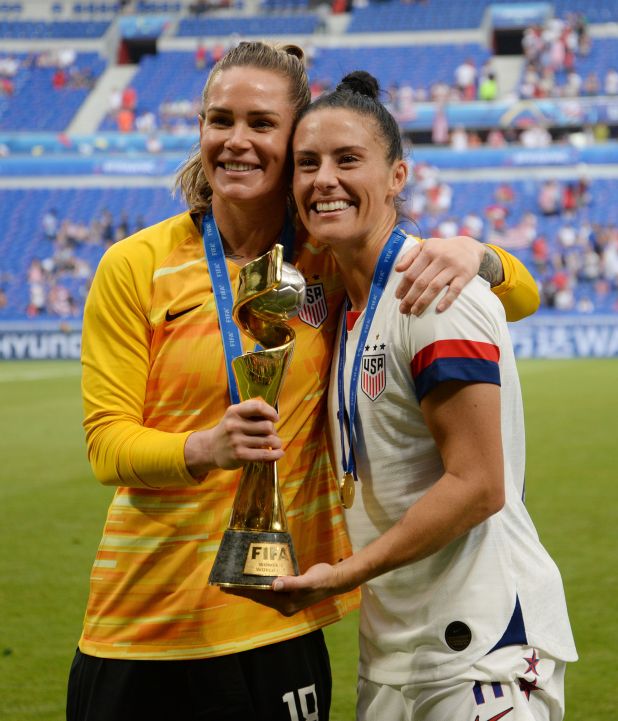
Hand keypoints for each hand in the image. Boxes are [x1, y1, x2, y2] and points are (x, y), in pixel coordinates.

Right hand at [184, 399, 282, 476]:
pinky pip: (264, 454)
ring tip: (275, 444)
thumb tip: (274, 417)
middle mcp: (234, 425)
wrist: (211, 448)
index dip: (271, 412)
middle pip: (267, 426)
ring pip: (268, 440)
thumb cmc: (230, 429)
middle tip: (271, 435)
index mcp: (234, 411)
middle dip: (273, 431)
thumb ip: (252, 410)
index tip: (275, 418)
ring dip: (276, 443)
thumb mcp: (235, 415)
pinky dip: (275, 454)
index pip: (258, 407)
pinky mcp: (240, 455)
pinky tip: (279, 453)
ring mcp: (236, 441)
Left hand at [222, 563, 344, 615]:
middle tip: (225, 582)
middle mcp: (284, 604)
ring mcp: (286, 598)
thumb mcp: (308, 581)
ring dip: (250, 586)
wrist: (335, 579)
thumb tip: (274, 585)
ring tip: (234, 579)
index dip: (243, 591)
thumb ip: (292, 583)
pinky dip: (261, 581)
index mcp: (286, 605)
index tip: (227, 587)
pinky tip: (254, 575)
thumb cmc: (323, 579)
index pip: (260, 596)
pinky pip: (270, 587)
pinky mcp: (289, 591)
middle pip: (258, 596)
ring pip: (263, 592)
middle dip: (242, 590)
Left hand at [395, 236, 484, 314]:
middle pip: (421, 282)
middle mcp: (440, 258)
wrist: (469, 246)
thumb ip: (409, 256)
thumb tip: (397, 269)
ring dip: (423, 301)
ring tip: (415, 312)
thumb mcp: (425, 246)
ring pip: (435, 287)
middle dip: (410, 298)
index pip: (412, 272)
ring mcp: (453, 267)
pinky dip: (446, 300)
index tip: (397, 297)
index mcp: (428, 251)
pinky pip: (455, 290)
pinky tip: (438, 310)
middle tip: (403, 310)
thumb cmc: (441, 249)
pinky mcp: (465, 275)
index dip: (403, 286)